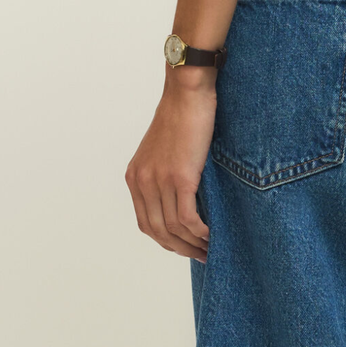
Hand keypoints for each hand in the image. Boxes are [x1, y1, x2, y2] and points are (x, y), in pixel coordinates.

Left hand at [125, 74, 215, 261]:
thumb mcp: (164, 148)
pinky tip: (210, 235)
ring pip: (172, 228)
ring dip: (191, 244)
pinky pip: (186, 217)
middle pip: (157, 230)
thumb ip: (166, 173)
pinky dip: (199, 231)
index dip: (165, 239)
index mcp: (135, 176)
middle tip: (199, 255)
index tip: (183, 246)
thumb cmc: (183, 113)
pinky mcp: (179, 177)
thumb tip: (183, 197)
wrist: (188, 91)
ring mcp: (159, 180)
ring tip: (209, 249)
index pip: (146, 221)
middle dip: (179, 248)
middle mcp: (142, 181)